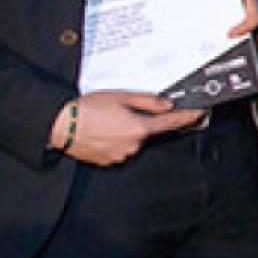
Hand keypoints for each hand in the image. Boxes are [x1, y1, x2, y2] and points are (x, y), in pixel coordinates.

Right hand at [54, 91, 205, 165]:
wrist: (58, 125)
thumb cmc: (86, 109)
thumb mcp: (121, 97)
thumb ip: (148, 101)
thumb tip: (166, 104)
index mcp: (139, 128)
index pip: (171, 123)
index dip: (187, 117)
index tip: (198, 113)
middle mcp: (133, 146)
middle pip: (148, 131)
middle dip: (141, 121)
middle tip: (120, 110)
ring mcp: (120, 155)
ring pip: (132, 140)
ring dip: (126, 130)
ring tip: (105, 119)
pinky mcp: (107, 161)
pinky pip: (119, 148)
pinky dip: (114, 139)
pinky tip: (101, 130)